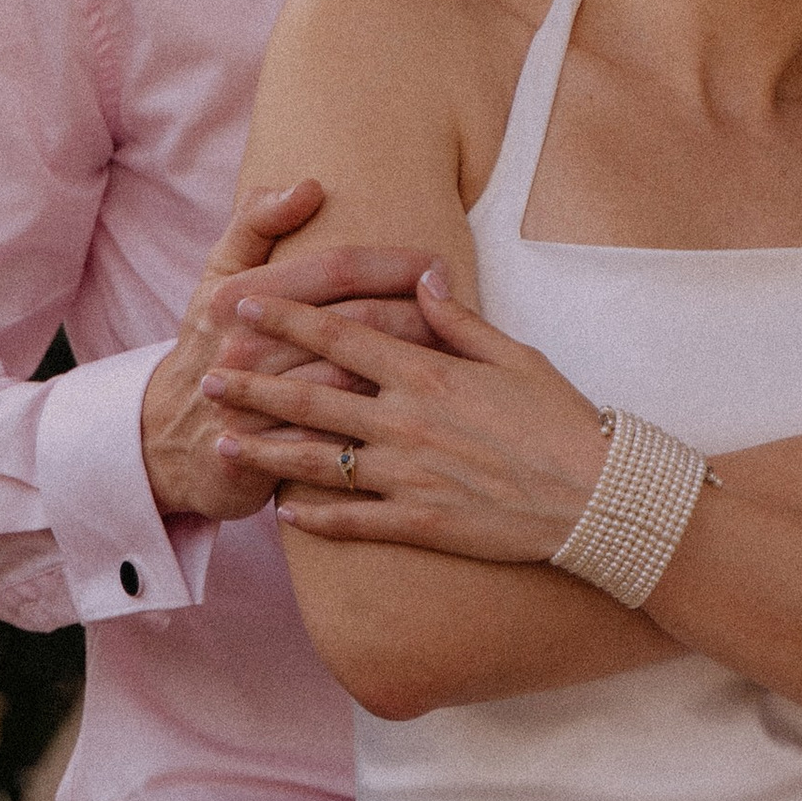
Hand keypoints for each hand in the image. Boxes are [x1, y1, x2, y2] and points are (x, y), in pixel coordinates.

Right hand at [141, 179, 435, 521]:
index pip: (336, 269)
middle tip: (463, 310)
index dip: (393, 263)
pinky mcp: (270, 456)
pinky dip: (384, 427)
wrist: (166, 437)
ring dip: (411, 372)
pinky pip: (342, 439)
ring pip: (357, 383)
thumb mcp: (218, 276)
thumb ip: (256, 223)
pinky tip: (423, 416)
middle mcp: (247, 347)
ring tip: (457, 361)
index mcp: (240, 297)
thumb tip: (309, 186)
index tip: (438, 263)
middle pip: (356, 324)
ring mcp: (257, 405)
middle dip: (418, 315)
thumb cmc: (208, 345)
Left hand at [207, 266, 610, 561]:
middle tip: (203, 375)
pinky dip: (313, 520)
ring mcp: (408, 477)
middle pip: (310, 399)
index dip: (284, 320)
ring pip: (317, 463)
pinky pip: (353, 522)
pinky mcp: (419, 524)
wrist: (598, 498)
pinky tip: (281, 515)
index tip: (241, 304)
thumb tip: (423, 276)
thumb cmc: (563, 421)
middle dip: (251, 385)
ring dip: (264, 452)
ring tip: (221, 442)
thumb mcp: (515, 356)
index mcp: (427, 374)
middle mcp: (406, 423)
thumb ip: (459, 320)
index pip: (338, 338)